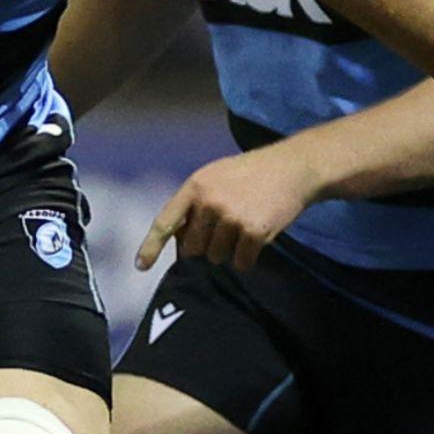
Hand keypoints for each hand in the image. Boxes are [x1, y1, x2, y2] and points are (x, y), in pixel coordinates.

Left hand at [136, 149, 324, 271]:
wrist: (293, 167)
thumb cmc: (252, 173)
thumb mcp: (215, 176)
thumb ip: (194, 203)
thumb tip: (179, 241)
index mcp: (195, 186)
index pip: (165, 222)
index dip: (150, 247)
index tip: (140, 266)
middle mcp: (209, 202)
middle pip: (193, 249)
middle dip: (206, 245)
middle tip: (227, 226)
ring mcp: (231, 218)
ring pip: (216, 258)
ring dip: (229, 250)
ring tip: (245, 225)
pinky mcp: (253, 232)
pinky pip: (240, 263)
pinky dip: (248, 257)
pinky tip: (258, 236)